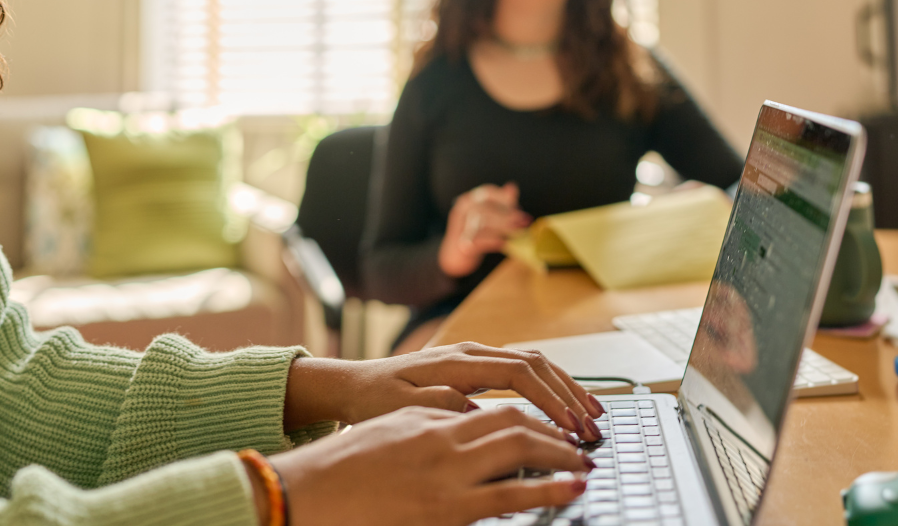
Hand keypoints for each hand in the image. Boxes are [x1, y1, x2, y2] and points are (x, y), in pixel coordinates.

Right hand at [270, 405, 591, 525]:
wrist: (311, 489)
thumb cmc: (353, 459)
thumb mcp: (401, 424)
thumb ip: (440, 416)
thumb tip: (476, 416)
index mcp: (434, 407)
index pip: (505, 390)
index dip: (542, 400)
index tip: (566, 414)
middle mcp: (445, 429)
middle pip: (518, 414)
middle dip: (559, 421)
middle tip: (587, 435)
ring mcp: (447, 467)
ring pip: (519, 445)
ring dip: (559, 451)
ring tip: (585, 461)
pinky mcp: (446, 506)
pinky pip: (508, 494)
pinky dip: (545, 489)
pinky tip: (570, 489)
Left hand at [284, 343, 603, 439]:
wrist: (354, 384)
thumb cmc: (375, 400)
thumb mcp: (401, 408)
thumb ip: (439, 406)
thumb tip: (478, 409)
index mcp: (457, 362)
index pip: (518, 373)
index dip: (550, 399)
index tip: (570, 426)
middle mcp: (471, 352)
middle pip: (535, 363)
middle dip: (569, 394)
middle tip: (595, 426)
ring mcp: (475, 356)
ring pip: (533, 363)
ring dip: (565, 387)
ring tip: (592, 415)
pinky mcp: (475, 366)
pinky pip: (522, 370)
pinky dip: (549, 386)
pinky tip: (563, 406)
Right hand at [439, 182, 531, 276]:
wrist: (455, 257)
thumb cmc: (475, 234)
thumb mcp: (488, 217)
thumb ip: (500, 204)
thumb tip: (512, 187)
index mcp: (468, 201)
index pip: (487, 192)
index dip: (504, 198)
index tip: (518, 206)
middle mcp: (461, 211)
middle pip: (485, 209)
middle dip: (507, 214)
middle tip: (524, 220)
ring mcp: (459, 228)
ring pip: (482, 224)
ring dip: (503, 227)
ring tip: (518, 230)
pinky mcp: (460, 245)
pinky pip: (479, 241)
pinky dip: (493, 241)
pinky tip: (504, 243)